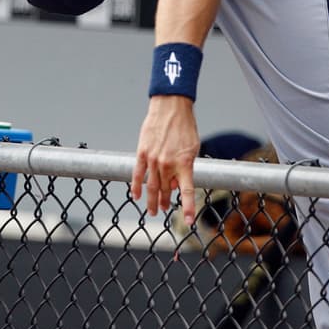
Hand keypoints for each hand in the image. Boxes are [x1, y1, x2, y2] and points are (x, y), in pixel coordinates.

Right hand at [131, 95, 199, 221]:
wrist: (171, 106)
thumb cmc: (185, 127)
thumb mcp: (193, 148)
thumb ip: (185, 167)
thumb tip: (175, 183)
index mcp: (184, 163)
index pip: (187, 192)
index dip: (188, 208)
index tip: (189, 222)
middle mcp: (168, 164)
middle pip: (166, 190)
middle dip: (165, 202)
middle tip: (165, 209)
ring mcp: (153, 159)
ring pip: (151, 186)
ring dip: (151, 200)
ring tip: (153, 210)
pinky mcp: (142, 153)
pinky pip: (137, 174)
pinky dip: (136, 187)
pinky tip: (135, 196)